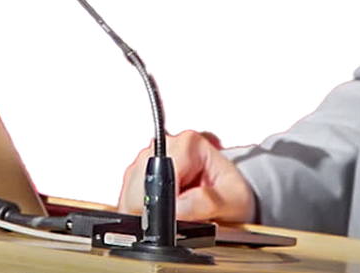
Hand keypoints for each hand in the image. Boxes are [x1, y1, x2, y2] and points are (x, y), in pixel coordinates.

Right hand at [118, 129, 256, 223]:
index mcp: (189, 144)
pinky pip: (126, 202)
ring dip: (148, 213)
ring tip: (176, 212)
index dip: (168, 205)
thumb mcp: (233, 200)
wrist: (230, 196)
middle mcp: (166, 145)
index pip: (159, 178)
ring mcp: (149, 160)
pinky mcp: (138, 176)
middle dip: (156, 211)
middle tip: (182, 215)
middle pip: (138, 186)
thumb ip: (208, 202)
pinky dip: (141, 215)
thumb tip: (180, 208)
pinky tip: (163, 213)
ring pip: (128, 195)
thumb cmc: (232, 194)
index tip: (182, 215)